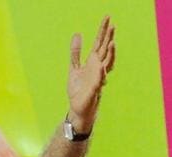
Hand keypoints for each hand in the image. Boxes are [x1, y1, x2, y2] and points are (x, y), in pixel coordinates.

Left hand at [67, 16, 114, 132]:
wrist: (79, 108)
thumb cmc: (79, 89)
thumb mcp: (74, 68)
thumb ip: (75, 52)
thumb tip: (77, 34)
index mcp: (93, 63)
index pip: (99, 44)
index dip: (103, 31)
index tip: (107, 18)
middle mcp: (98, 69)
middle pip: (105, 50)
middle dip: (108, 38)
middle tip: (112, 24)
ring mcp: (97, 79)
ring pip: (107, 64)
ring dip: (110, 54)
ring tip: (112, 42)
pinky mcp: (94, 90)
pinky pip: (98, 81)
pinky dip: (100, 74)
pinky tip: (101, 67)